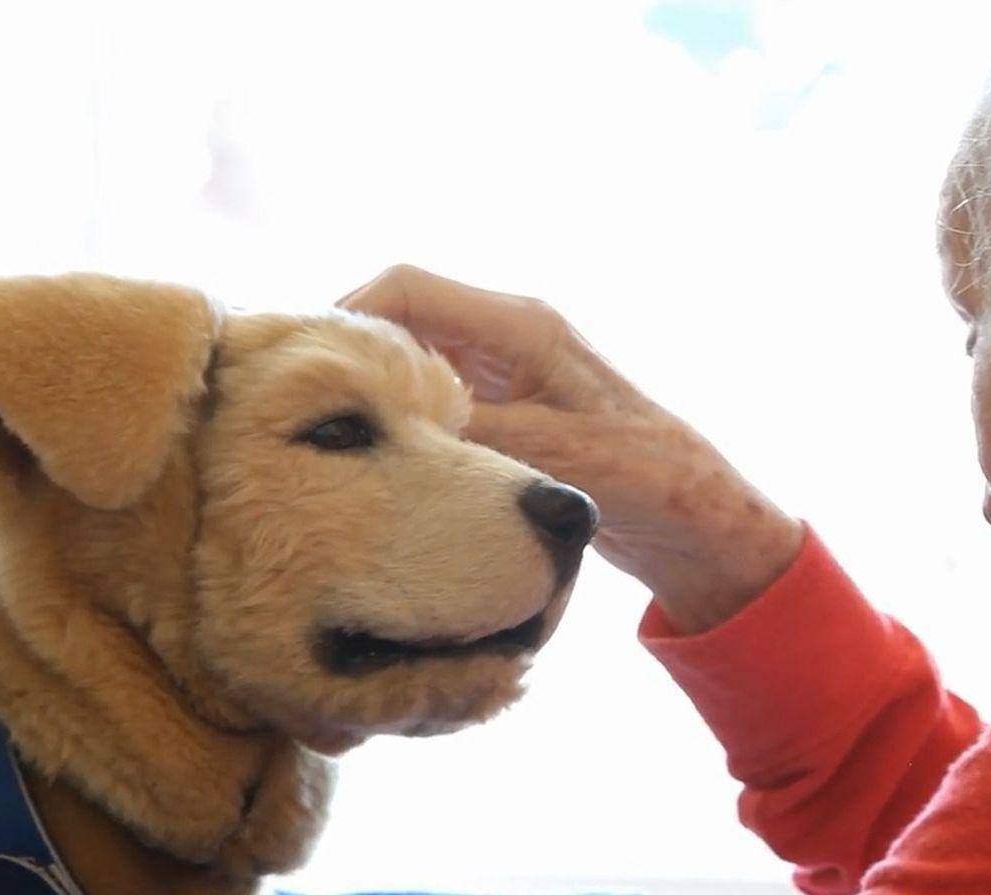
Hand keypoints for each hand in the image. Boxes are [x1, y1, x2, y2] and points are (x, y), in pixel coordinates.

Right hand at [338, 265, 803, 634]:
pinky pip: (434, 392)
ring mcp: (506, 368)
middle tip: (296, 400)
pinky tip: (375, 452)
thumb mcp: (556, 456)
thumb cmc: (646, 474)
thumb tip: (395, 424)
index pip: (409, 287)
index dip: (348, 313)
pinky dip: (400, 412)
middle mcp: (509, 334)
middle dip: (350, 349)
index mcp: (523, 325)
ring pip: (413, 353)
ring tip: (322, 427)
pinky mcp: (506, 404)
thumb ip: (476, 432)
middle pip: (401, 313)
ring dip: (372, 383)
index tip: (307, 364)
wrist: (695, 514)